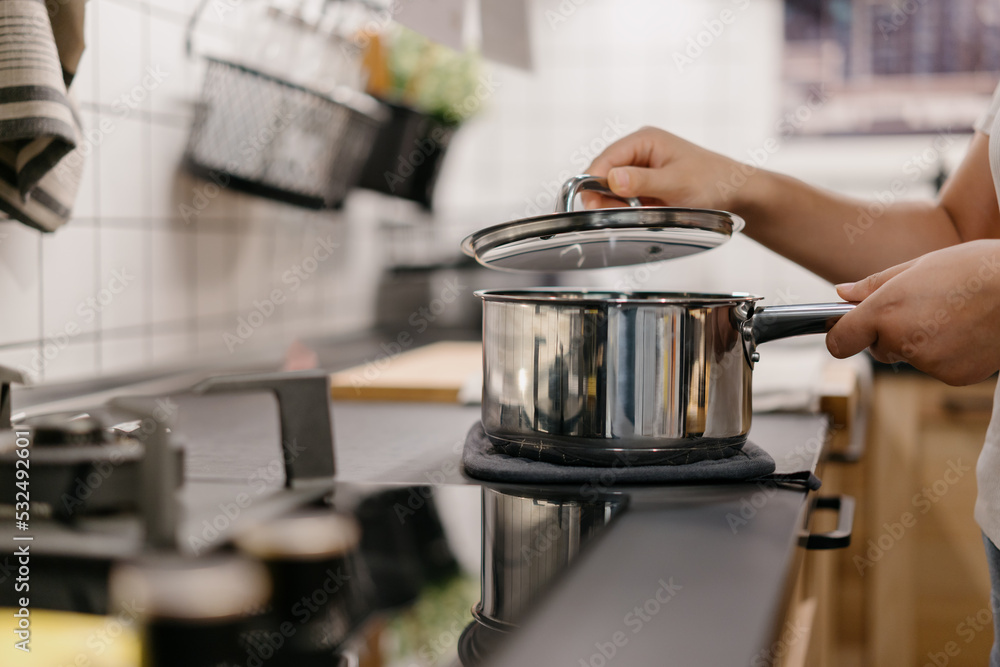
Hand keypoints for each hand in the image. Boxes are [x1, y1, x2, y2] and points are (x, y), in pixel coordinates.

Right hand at [582, 126, 747, 210]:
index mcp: (644, 140)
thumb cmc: (712, 181)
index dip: (593, 180)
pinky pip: (624, 198)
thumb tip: (611, 179)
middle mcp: (639, 151)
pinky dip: (627, 209)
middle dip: (604, 195)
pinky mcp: (645, 185)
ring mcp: (641, 169)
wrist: (735, 191)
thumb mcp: (676, 183)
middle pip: (604, 174)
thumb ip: (642, 181)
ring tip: (636, 213)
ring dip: (617, 204)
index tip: (590, 203)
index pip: (606, 158)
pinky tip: (641, 214)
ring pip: (612, 189)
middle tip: (612, 216)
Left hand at [826, 240, 999, 384]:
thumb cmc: (979, 269)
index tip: (845, 329)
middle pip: (877, 347)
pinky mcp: (953, 376)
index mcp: (887, 311)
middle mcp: (903, 341)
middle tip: (922, 307)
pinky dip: (947, 353)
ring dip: (921, 341)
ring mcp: (929, 363)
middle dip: (888, 332)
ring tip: (953, 313)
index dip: (840, 335)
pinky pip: (937, 366)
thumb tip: (842, 293)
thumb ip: (875, 284)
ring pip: (910, 355)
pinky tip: (968, 330)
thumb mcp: (921, 265)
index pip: (840, 341)